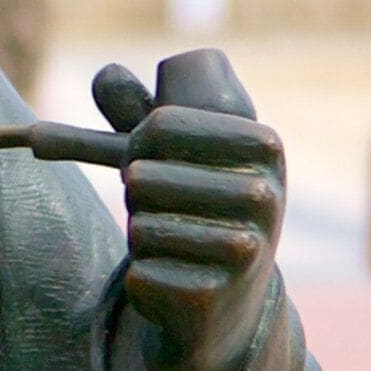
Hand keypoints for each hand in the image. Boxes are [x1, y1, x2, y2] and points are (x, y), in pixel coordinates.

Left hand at [97, 50, 282, 370]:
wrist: (228, 298)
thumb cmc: (200, 208)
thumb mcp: (180, 156)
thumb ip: (138, 112)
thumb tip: (104, 72)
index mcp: (265, 145)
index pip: (162, 123)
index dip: (137, 140)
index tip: (148, 152)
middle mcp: (266, 195)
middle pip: (142, 176)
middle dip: (136, 192)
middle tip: (159, 204)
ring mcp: (246, 249)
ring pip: (137, 225)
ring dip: (139, 232)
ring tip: (172, 241)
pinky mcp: (215, 295)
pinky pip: (138, 270)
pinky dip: (140, 274)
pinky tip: (174, 278)